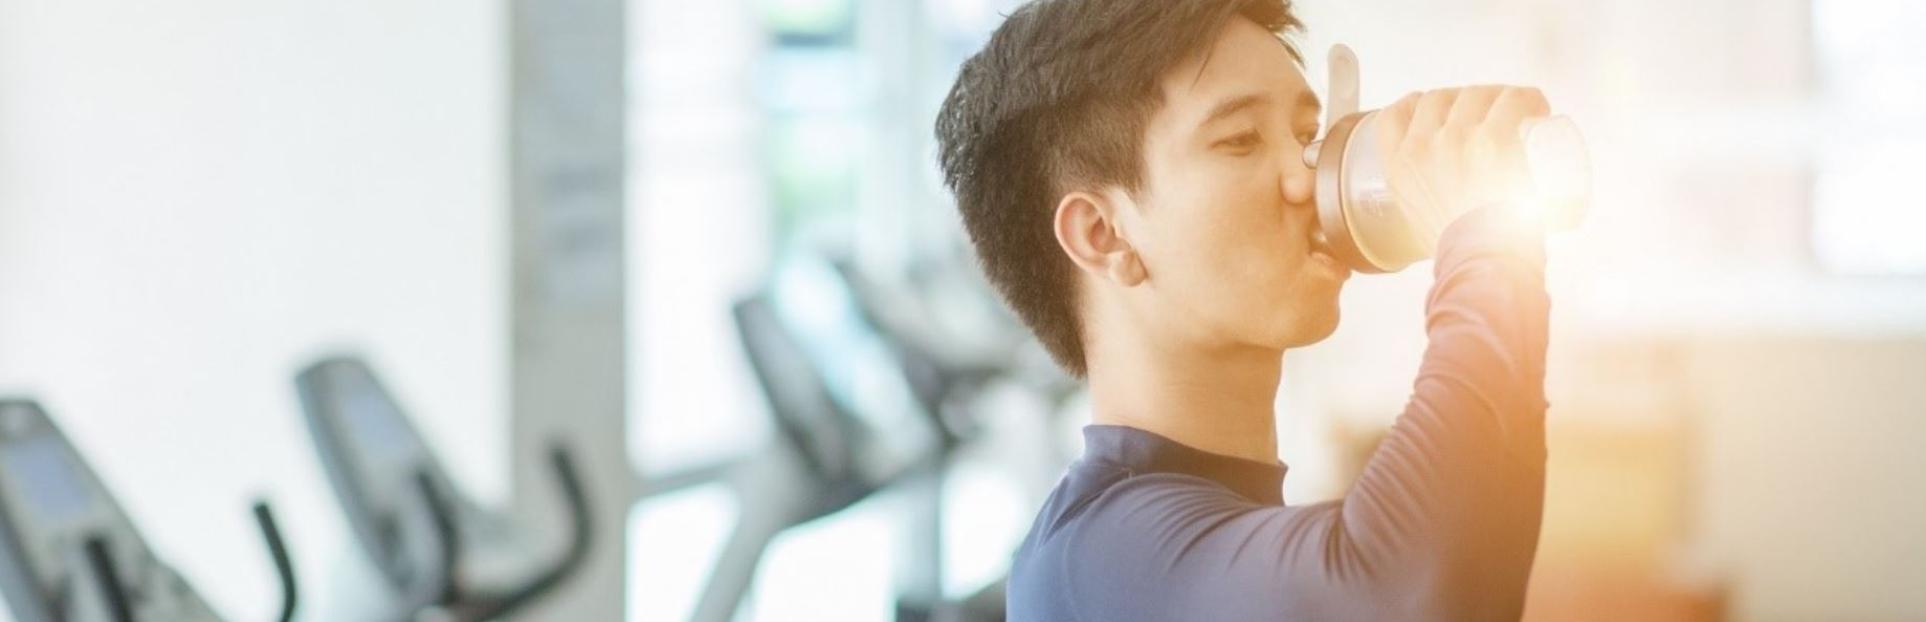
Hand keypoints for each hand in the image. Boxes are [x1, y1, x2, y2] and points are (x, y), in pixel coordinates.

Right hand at [1373, 86, 1550, 247]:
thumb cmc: (1460, 251)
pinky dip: (1527, 98)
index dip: (1419, 105)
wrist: (1484, 264)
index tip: (1438, 111)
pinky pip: (1513, 97)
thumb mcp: (1418, 221)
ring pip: (1476, 93)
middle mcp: (1422, 146)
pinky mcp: (1494, 139)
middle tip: (1489, 118)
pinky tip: (1534, 106)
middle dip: (1464, 102)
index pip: (1394, 114)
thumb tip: (1449, 199)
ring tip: (1517, 114)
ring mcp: (1457, 139)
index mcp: (1399, 166)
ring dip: (1497, 97)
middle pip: (1440, 97)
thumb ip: (1423, 201)